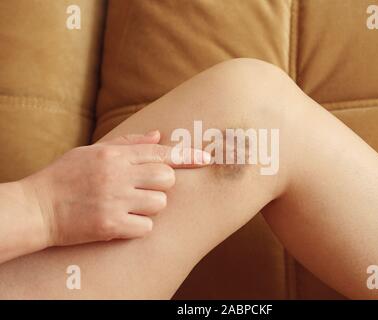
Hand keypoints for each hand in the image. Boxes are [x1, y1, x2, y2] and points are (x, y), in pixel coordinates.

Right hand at [19, 131, 209, 246]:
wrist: (36, 208)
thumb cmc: (65, 177)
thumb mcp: (92, 151)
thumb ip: (128, 143)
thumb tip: (158, 135)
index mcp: (114, 155)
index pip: (162, 153)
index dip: (188, 157)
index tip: (207, 160)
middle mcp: (117, 175)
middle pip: (167, 178)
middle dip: (162, 184)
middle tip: (144, 188)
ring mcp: (115, 201)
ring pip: (160, 203)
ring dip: (151, 206)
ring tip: (130, 206)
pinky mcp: (111, 225)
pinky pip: (146, 226)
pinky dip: (139, 226)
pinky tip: (122, 222)